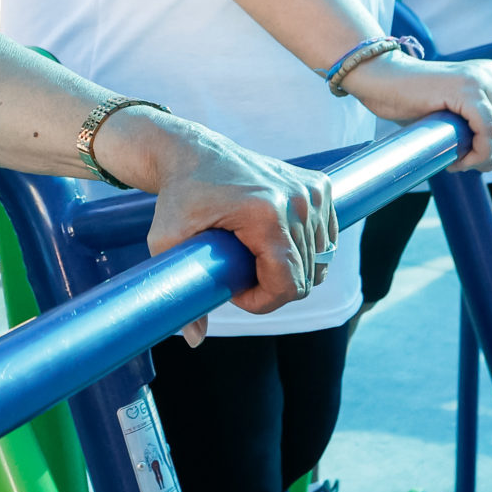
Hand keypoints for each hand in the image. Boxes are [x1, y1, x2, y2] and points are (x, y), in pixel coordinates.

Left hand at [102, 109, 337, 340]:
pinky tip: (271, 242)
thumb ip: (178, 291)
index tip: (235, 293)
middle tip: (237, 274)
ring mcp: (313, 192)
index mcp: (267, 213)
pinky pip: (325, 239)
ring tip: (252, 258)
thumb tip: (194, 340)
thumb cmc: (178, 197)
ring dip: (288, 270)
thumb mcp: (165, 241)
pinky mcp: (320, 186)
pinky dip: (304, 250)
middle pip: (307, 277)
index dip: (263, 302)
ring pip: (319, 261)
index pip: (289, 284)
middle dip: (272, 288)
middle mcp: (298, 200)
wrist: (194, 152)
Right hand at [348, 54, 491, 173]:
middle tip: (463, 163)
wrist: (379, 79)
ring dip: (484, 156)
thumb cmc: (408, 102)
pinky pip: (489, 131)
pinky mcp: (467, 89)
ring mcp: (481, 79)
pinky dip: (478, 153)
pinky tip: (456, 160)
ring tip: (456, 162)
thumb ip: (475, 137)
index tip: (478, 157)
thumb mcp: (451, 121)